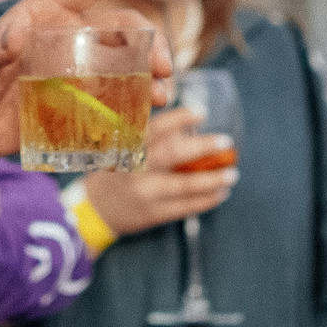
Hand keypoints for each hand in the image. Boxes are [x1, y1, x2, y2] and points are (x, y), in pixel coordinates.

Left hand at [0, 0, 169, 166]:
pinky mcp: (72, 110)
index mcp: (44, 16)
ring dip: (149, 79)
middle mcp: (66, 41)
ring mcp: (73, 76)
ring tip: (162, 97)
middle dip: (149, 41)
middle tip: (163, 66)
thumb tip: (14, 35)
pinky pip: (110, 107)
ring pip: (125, 68)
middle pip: (120, 30)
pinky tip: (143, 125)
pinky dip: (131, 113)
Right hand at [83, 106, 239, 236]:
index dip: (179, 119)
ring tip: (232, 174)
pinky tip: (221, 193)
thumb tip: (187, 124)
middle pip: (172, 155)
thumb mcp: (119, 148)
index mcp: (126, 147)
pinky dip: (206, 200)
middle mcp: (134, 169)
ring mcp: (145, 193)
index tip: (201, 113)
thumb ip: (147, 136)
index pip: (154, 128)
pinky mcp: (153, 214)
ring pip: (184, 185)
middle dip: (202, 147)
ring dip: (212, 179)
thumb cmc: (113, 171)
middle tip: (225, 142)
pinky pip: (185, 207)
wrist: (94, 210)